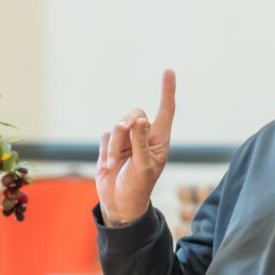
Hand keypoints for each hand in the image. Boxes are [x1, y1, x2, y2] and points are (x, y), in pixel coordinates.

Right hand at [96, 70, 175, 225]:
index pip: (165, 110)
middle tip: (123, 132)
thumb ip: (140, 142)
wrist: (119, 203)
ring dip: (114, 145)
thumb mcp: (143, 166)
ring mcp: (127, 140)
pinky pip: (105, 135)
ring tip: (114, 163)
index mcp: (159, 140)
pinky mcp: (111, 145)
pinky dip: (105, 149)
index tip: (168, 71)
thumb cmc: (138, 187)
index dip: (167, 91)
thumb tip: (140, 120)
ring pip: (118, 125)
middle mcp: (144, 136)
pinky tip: (109, 164)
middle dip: (126, 124)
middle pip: (136, 113)